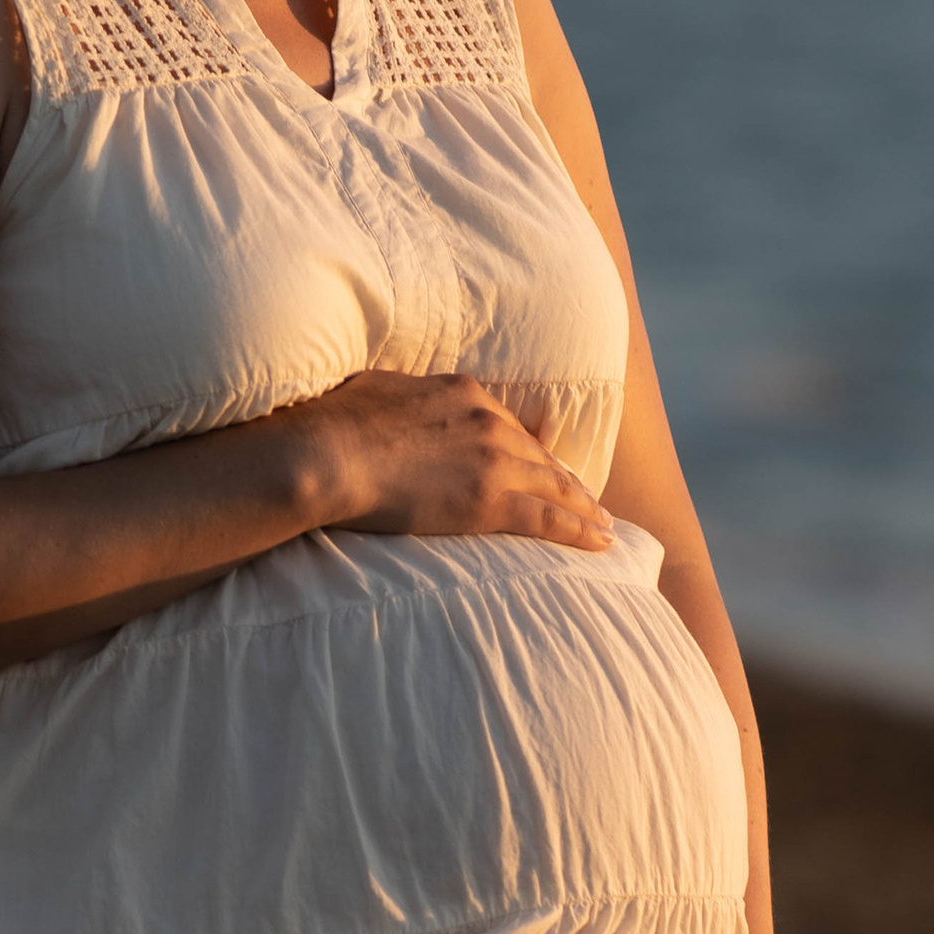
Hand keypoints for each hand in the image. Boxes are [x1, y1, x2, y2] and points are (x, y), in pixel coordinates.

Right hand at [283, 369, 612, 551]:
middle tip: (591, 500)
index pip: (509, 426)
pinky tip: (600, 541)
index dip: (531, 449)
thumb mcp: (379, 392)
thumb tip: (399, 410)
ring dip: (585, 507)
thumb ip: (406, 403)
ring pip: (555, 486)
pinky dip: (579, 530)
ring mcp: (494, 459)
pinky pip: (548, 518)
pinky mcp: (491, 500)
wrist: (328, 453)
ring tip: (605, 525)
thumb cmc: (334, 424)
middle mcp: (489, 420)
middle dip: (568, 480)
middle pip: (539, 455)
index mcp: (463, 392)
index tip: (545, 465)